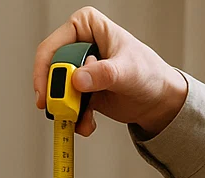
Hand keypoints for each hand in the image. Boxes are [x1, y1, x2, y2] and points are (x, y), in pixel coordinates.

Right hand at [33, 6, 187, 137]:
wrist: (157, 99)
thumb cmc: (148, 73)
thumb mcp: (127, 71)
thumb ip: (103, 74)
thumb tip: (78, 79)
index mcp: (86, 26)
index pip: (54, 46)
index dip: (47, 71)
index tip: (49, 94)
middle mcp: (78, 45)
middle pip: (52, 72)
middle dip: (58, 95)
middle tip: (66, 110)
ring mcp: (78, 70)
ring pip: (57, 92)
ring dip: (67, 111)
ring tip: (82, 120)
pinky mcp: (81, 91)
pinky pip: (68, 107)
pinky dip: (75, 119)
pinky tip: (88, 124)